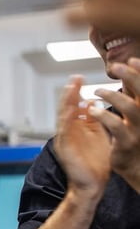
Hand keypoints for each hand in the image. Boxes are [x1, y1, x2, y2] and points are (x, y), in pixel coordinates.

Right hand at [54, 76, 110, 197]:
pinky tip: (71, 108)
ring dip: (67, 102)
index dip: (78, 92)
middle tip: (76, 78)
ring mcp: (65, 139)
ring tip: (72, 87)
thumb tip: (93, 104)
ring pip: (64, 116)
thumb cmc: (96, 164)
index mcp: (78, 128)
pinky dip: (67, 119)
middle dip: (72, 92)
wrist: (91, 185)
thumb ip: (94, 121)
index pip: (76, 106)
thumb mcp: (98, 136)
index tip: (81, 78)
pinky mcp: (65, 148)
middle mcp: (69, 132)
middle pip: (68, 108)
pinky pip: (64, 131)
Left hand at [92, 59, 139, 190]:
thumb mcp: (136, 118)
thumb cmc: (135, 139)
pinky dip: (104, 116)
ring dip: (113, 96)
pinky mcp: (127, 143)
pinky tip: (92, 110)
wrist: (137, 168)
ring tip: (96, 91)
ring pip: (131, 108)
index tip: (131, 59)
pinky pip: (117, 127)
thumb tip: (129, 78)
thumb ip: (133, 100)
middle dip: (132, 77)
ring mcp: (139, 131)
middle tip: (116, 66)